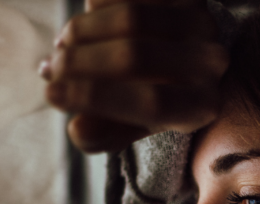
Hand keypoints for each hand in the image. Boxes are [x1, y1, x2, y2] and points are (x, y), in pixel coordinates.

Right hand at [42, 0, 228, 152]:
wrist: (183, 56)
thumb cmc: (151, 98)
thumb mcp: (129, 125)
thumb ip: (104, 135)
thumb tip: (76, 129)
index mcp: (200, 106)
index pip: (150, 102)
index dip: (95, 98)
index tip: (50, 95)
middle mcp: (210, 63)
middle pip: (134, 57)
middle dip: (80, 62)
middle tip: (49, 68)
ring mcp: (200, 21)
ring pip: (130, 17)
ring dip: (82, 29)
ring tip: (61, 44)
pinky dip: (95, 6)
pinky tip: (83, 26)